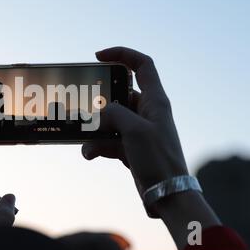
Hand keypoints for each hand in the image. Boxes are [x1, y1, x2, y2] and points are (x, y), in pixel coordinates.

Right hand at [82, 46, 187, 192]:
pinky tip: (89, 153)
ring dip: (95, 129)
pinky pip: (110, 139)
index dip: (122, 54)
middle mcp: (147, 112)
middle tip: (82, 103)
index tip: (99, 56)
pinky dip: (98, 145)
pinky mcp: (131, 147)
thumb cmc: (158, 159)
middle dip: (99, 101)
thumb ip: (115, 114)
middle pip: (119, 94)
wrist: (167, 195)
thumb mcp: (135, 130)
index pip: (142, 65)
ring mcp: (138, 130)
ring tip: (83, 138)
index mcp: (155, 100)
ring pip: (111, 120)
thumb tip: (101, 113)